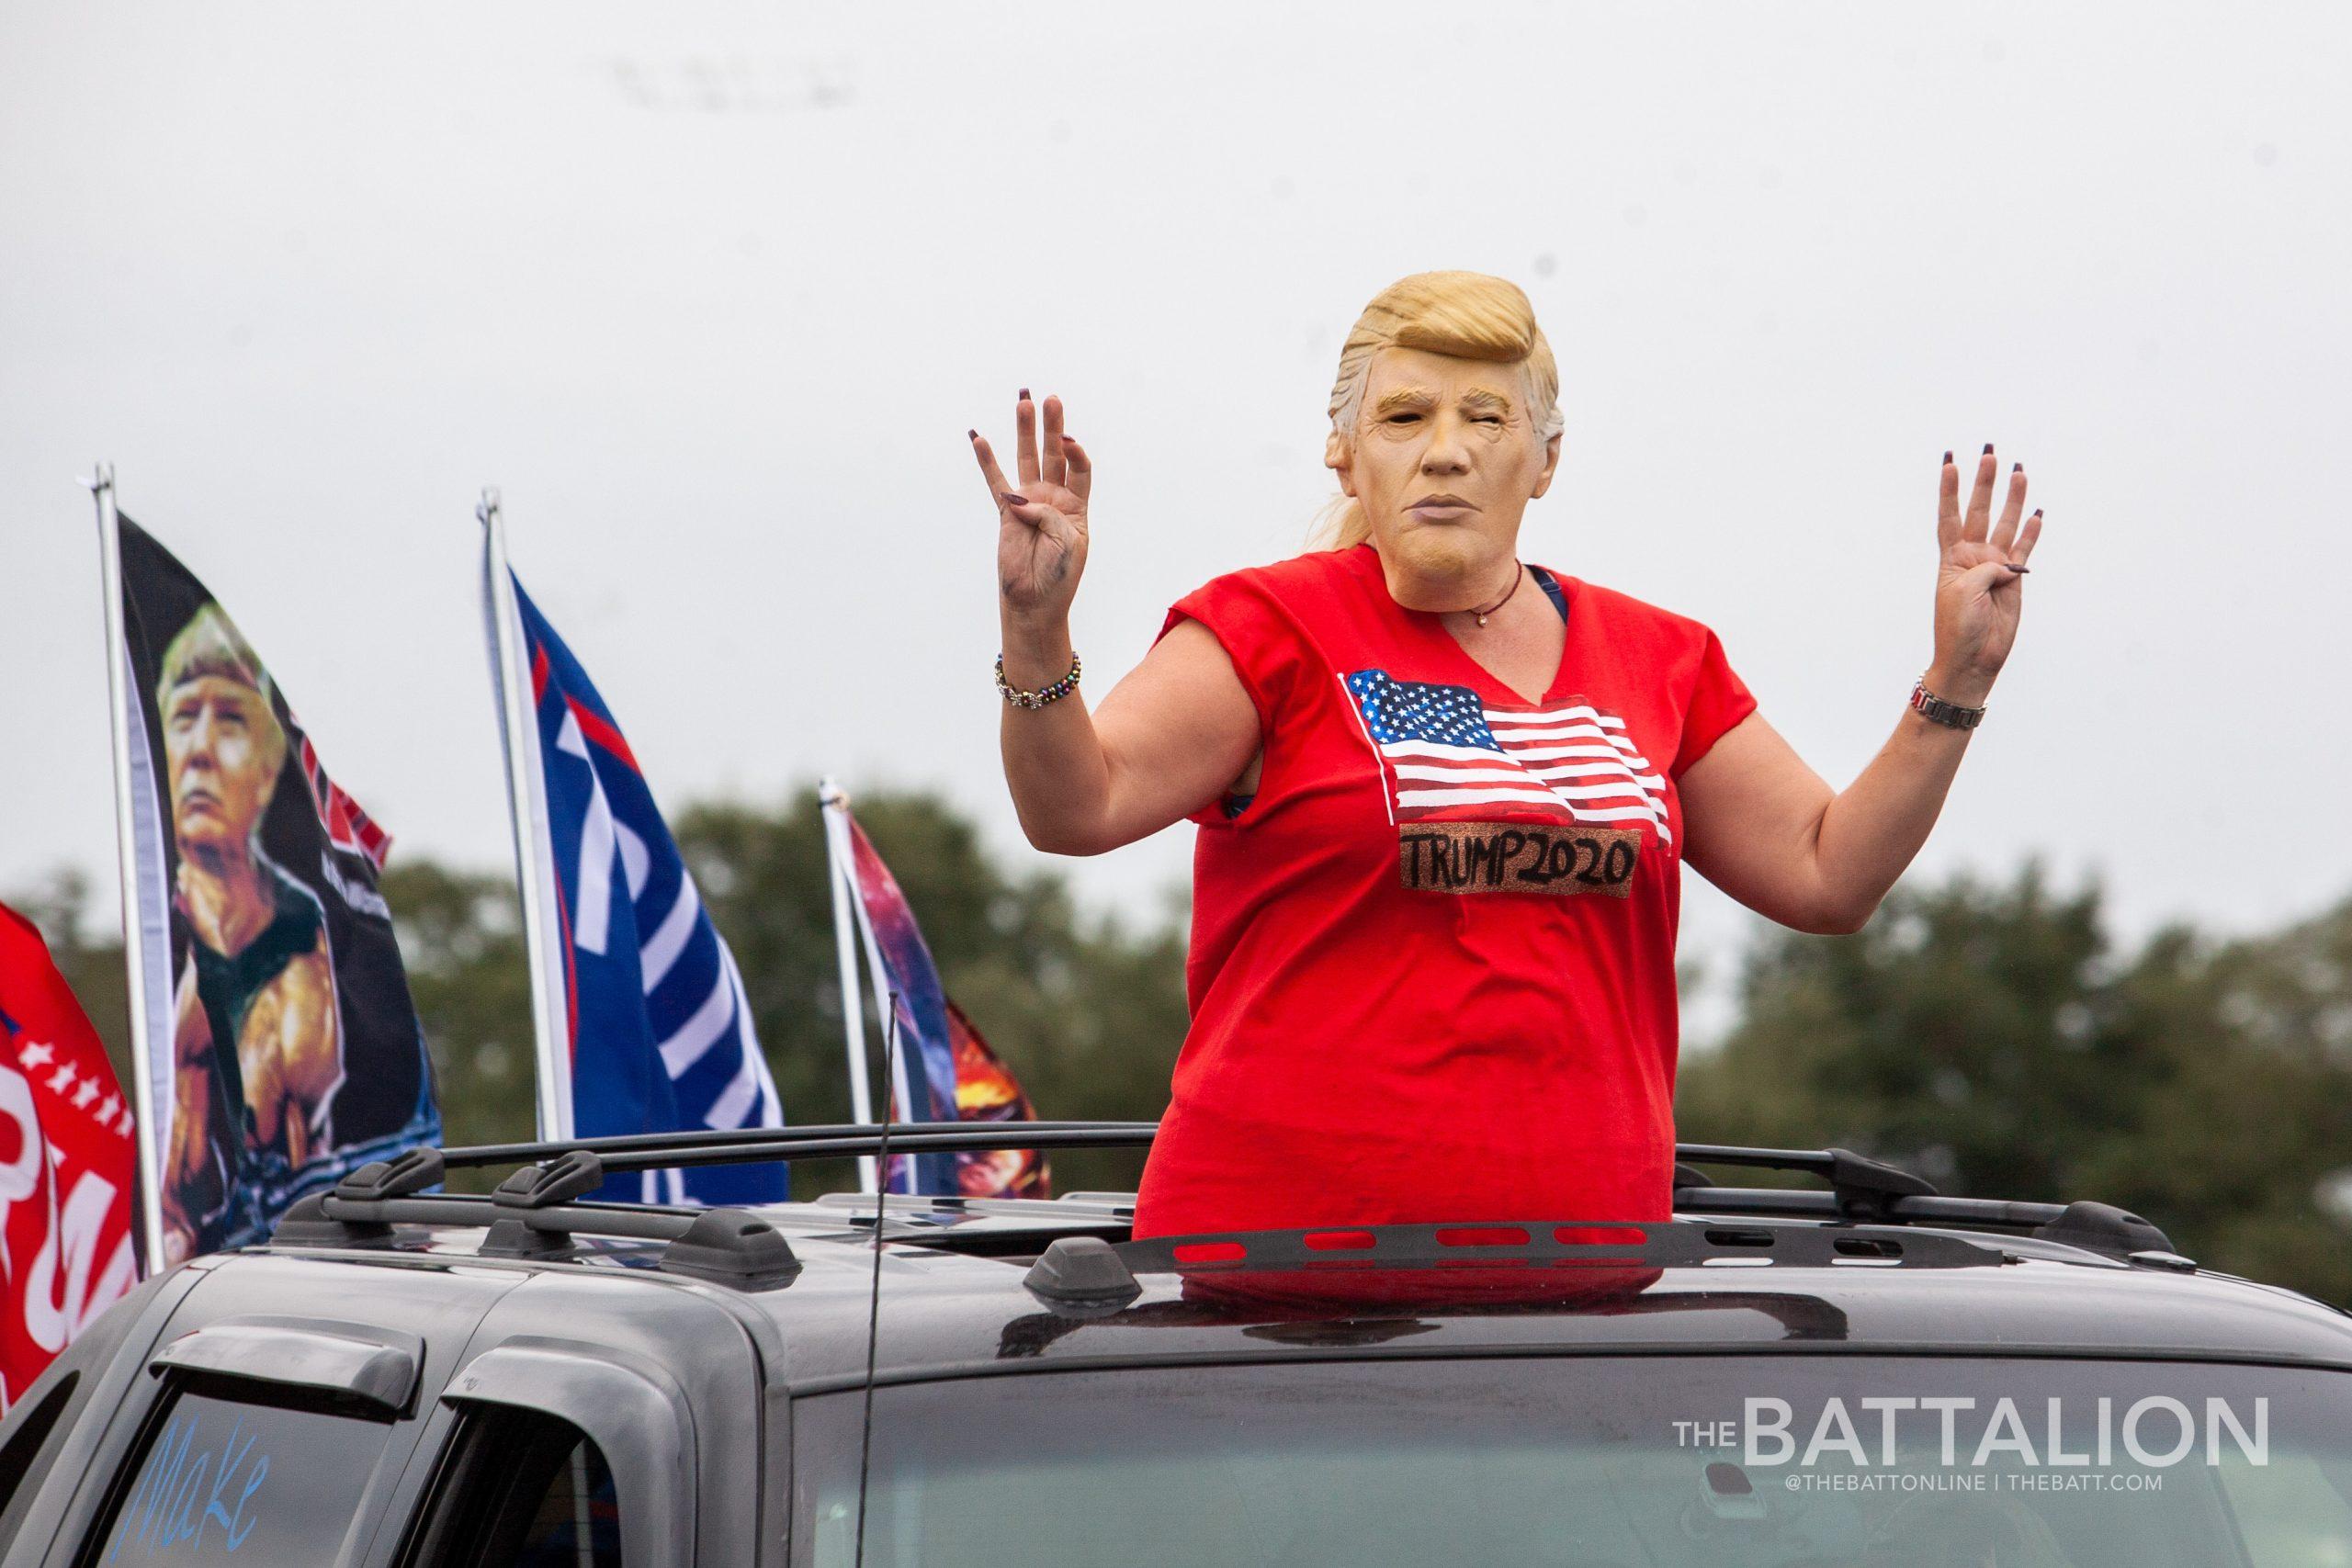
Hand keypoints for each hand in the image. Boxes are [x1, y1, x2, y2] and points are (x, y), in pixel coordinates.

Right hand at [971, 391, 1090, 627]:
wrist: (1035, 601)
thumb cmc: (1059, 575)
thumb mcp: (1068, 543)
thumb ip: (1050, 516)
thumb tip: (1018, 499)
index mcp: (1076, 505)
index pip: (1079, 467)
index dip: (1076, 451)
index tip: (1069, 442)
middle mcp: (1054, 498)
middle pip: (1054, 453)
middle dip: (1052, 425)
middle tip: (1051, 398)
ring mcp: (1029, 502)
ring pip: (1026, 459)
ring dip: (1025, 431)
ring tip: (1023, 400)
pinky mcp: (1006, 511)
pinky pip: (995, 480)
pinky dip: (987, 460)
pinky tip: (979, 437)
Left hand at [1929, 445, 2042, 704]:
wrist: (1973, 658)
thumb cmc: (1959, 626)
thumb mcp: (1965, 592)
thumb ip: (1986, 569)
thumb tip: (2007, 564)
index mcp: (1951, 557)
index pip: (1949, 515)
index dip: (1949, 489)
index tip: (1949, 461)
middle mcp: (1973, 556)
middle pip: (1980, 510)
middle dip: (1984, 481)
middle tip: (1990, 451)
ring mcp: (1994, 565)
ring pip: (2006, 523)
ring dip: (2012, 498)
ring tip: (2019, 471)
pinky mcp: (2015, 578)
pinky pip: (2024, 549)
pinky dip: (2031, 531)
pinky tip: (2036, 512)